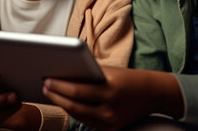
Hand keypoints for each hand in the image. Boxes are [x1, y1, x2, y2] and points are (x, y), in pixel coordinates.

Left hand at [43, 66, 183, 130]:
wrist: (152, 93)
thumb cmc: (128, 78)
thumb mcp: (110, 71)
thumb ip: (89, 74)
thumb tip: (64, 73)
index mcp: (110, 90)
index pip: (77, 91)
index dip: (59, 87)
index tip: (47, 79)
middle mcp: (110, 108)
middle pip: (75, 105)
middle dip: (56, 96)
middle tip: (44, 86)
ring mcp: (111, 122)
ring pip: (78, 115)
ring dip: (62, 105)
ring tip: (51, 94)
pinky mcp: (111, 129)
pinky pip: (87, 121)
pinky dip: (75, 112)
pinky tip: (65, 103)